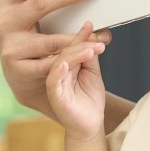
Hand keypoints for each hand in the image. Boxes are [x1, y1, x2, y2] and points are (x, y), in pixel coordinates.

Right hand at [0, 0, 113, 112]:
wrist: (22, 76)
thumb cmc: (30, 32)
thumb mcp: (26, 5)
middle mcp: (4, 21)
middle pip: (40, 3)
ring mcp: (10, 47)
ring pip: (50, 40)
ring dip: (79, 34)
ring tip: (103, 29)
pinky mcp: (19, 70)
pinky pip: (53, 62)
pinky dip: (75, 56)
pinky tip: (93, 50)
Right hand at [45, 23, 107, 141]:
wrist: (91, 124)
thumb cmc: (90, 99)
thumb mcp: (93, 72)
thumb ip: (90, 56)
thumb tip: (92, 36)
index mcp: (65, 65)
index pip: (70, 46)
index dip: (80, 36)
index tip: (91, 26)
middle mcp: (58, 72)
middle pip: (64, 52)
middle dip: (80, 44)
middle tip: (96, 41)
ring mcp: (55, 83)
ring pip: (59, 63)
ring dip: (74, 55)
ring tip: (89, 50)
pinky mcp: (55, 95)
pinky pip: (53, 81)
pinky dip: (59, 71)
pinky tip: (66, 64)